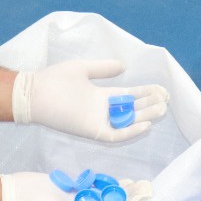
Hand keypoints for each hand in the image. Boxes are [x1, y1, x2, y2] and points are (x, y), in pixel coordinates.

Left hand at [12, 59, 169, 142]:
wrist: (35, 93)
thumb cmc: (54, 80)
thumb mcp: (84, 69)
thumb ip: (104, 68)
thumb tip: (124, 66)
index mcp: (100, 95)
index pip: (128, 96)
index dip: (145, 93)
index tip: (161, 89)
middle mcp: (101, 110)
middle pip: (132, 110)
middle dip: (150, 105)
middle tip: (166, 100)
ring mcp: (98, 121)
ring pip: (127, 122)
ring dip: (145, 117)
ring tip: (161, 109)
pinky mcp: (92, 131)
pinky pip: (115, 135)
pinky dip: (130, 131)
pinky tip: (145, 124)